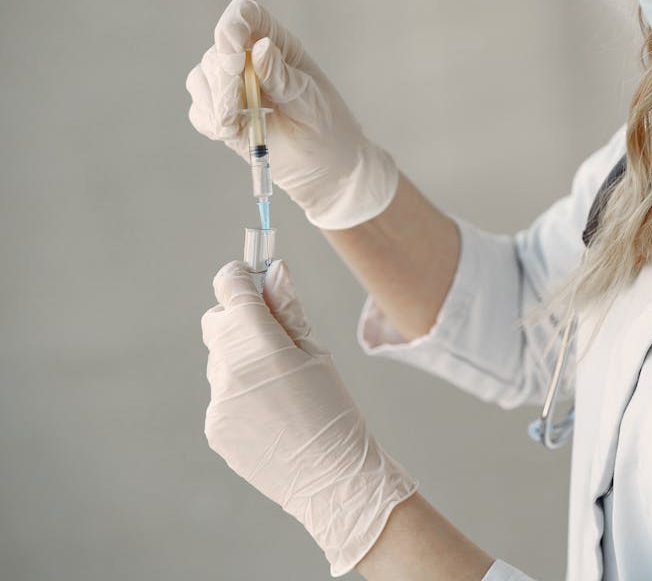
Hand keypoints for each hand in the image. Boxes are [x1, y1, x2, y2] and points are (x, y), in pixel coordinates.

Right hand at [186, 0, 399, 229]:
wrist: (327, 169)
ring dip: (215, 100)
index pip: (245, 15)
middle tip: (241, 100)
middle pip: (217, 52)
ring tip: (239, 120)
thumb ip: (282, 76)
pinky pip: (200, 111)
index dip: (233, 22)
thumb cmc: (328, 127)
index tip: (233, 45)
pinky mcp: (223, 117)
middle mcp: (249, 62)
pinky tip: (233, 131)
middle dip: (223, 75)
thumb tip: (259, 48)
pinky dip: (211, 120)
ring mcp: (232, 89)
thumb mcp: (310, 99)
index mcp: (276, 45)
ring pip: (201, 79)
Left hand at [202, 259, 418, 575]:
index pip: (230, 289)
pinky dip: (241, 392)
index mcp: (259, 346)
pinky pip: (222, 394)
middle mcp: (228, 371)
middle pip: (217, 321)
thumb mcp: (319, 353)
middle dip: (240, 318)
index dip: (242, 278)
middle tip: (276, 333)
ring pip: (220, 360)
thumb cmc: (337, 412)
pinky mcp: (215, 428)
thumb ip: (289, 310)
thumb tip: (273, 271)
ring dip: (241, 359)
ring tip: (282, 385)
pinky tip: (274, 411)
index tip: (255, 277)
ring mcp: (217, 403)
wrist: (333, 480)